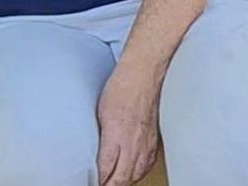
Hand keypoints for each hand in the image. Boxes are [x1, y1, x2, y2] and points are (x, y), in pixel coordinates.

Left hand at [96, 67, 160, 185]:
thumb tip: (96, 154)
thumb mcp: (100, 113)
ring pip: (136, 174)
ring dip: (124, 181)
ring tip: (114, 182)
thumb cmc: (122, 87)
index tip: (93, 182)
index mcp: (116, 136)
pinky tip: (133, 173)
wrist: (143, 74)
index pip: (106, 170)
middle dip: (111, 185)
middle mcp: (133, 143)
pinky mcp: (154, 140)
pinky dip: (138, 173)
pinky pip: (147, 164)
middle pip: (122, 178)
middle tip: (102, 184)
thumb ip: (101, 138)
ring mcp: (145, 143)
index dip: (99, 181)